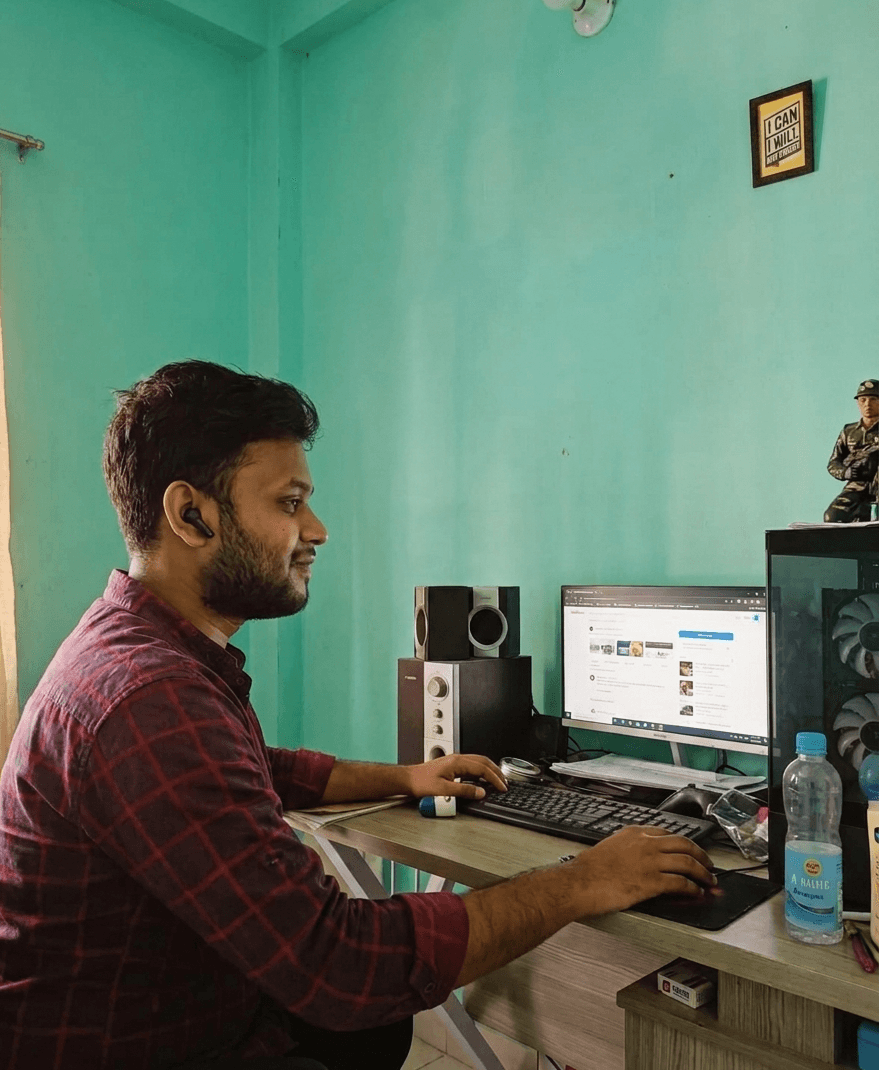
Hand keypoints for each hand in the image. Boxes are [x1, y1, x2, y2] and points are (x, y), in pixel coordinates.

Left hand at [403, 754, 507, 800]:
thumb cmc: (421, 782)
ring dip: (490, 770)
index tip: (502, 787)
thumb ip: (464, 790)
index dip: (494, 778)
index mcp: (457, 762)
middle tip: (505, 782)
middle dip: (496, 771)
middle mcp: (457, 759)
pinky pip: (472, 765)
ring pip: (478, 762)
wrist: (408, 779)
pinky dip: (481, 771)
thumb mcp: (444, 790)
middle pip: (483, 762)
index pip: (482, 769)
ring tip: (497, 779)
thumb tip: (480, 792)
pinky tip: (482, 779)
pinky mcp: (452, 765)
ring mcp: (455, 761)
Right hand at [567, 826, 715, 915]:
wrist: (581, 882)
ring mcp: (651, 862)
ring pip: (687, 863)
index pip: (669, 834)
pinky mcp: (652, 882)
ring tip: (709, 881)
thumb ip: (629, 848)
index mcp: (636, 833)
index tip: (691, 851)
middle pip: (684, 844)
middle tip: (709, 864)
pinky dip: (693, 888)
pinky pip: (681, 883)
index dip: (685, 844)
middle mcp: (646, 844)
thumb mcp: (611, 847)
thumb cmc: (590, 869)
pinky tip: (696, 893)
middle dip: (701, 855)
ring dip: (702, 873)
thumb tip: (640, 858)